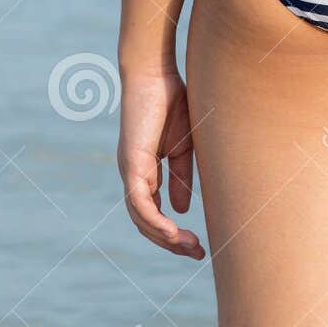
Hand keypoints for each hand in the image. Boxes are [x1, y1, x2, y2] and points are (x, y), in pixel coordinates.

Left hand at [116, 68, 204, 258]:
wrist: (155, 73)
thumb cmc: (170, 103)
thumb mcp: (182, 148)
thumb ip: (180, 177)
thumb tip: (181, 209)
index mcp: (144, 173)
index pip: (153, 214)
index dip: (173, 233)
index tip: (197, 246)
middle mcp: (133, 176)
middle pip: (145, 223)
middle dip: (171, 243)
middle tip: (197, 253)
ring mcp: (130, 171)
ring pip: (141, 219)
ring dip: (165, 238)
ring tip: (189, 247)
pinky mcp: (132, 163)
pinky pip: (140, 203)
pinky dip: (155, 221)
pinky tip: (173, 231)